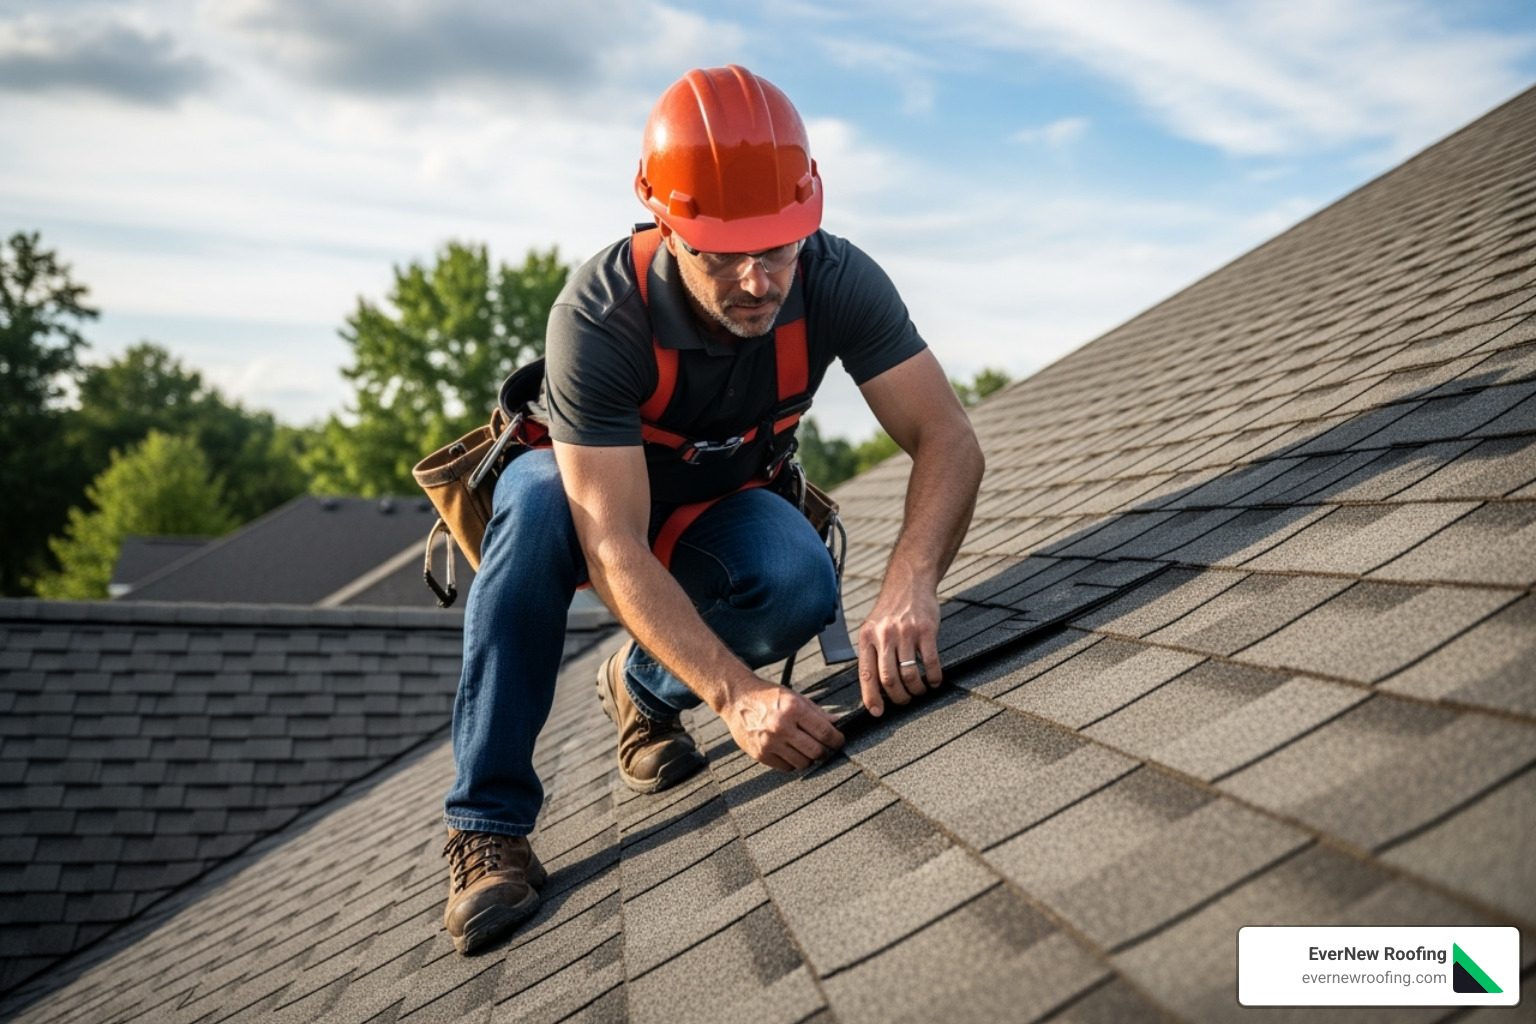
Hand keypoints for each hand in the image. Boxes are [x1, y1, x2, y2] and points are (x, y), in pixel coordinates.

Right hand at [721, 679, 844, 770]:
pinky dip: (792, 761)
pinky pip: (786, 767)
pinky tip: (788, 750)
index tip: (838, 741)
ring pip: (803, 762)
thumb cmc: (766, 696)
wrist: (736, 699)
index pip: (824, 732)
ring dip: (808, 757)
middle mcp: (781, 726)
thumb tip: (836, 723)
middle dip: (824, 750)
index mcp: (793, 708)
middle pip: (816, 751)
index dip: (836, 739)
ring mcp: (769, 742)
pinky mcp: (760, 754)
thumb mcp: (794, 696)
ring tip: (803, 746)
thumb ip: (816, 712)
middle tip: (823, 746)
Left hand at [858, 583, 941, 716]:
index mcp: (867, 638)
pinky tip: (934, 681)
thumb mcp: (872, 628)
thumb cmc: (890, 610)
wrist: (909, 583)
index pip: (866, 674)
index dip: (871, 697)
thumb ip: (872, 653)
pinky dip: (933, 677)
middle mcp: (884, 636)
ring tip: (919, 691)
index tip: (877, 713)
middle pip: (889, 679)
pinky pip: (930, 662)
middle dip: (898, 697)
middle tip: (904, 701)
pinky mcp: (926, 630)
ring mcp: (905, 633)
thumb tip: (873, 688)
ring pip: (909, 674)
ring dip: (916, 690)